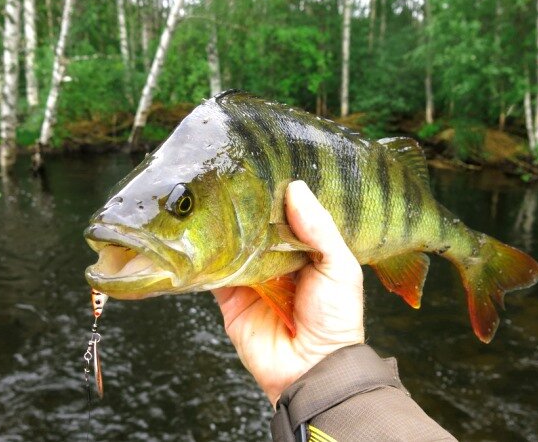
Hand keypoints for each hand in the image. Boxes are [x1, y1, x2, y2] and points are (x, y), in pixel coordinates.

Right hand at [212, 180, 364, 405]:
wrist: (312, 370)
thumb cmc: (335, 318)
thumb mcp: (339, 266)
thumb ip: (319, 228)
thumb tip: (296, 187)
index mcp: (305, 252)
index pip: (287, 216)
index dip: (276, 196)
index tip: (261, 167)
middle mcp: (276, 263)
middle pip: (255, 230)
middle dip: (245, 210)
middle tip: (228, 177)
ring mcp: (251, 280)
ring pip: (232, 247)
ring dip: (223, 230)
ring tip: (209, 198)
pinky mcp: (230, 299)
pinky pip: (213, 274)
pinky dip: (206, 259)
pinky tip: (198, 236)